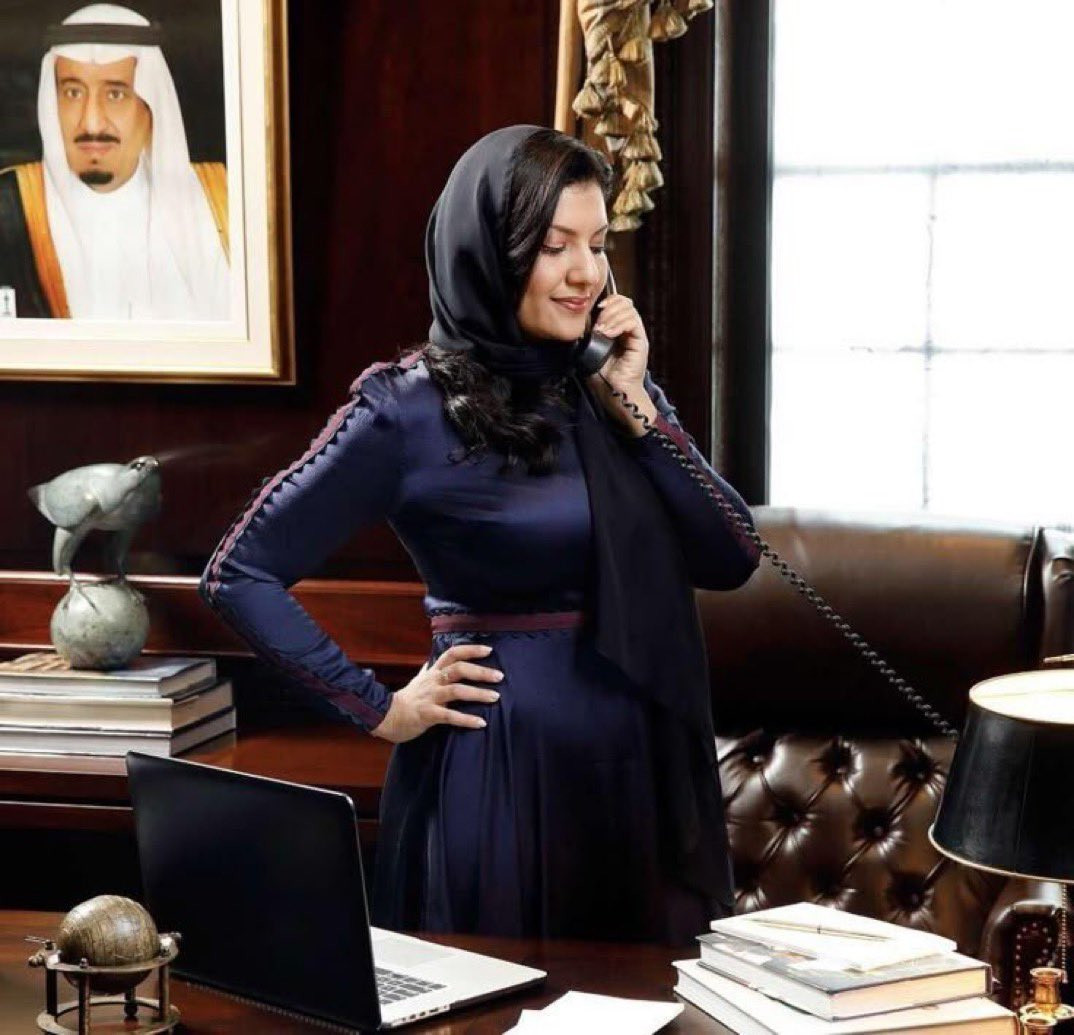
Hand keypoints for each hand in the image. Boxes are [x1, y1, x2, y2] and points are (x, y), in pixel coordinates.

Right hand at [370, 643, 501, 743]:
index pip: (452, 654)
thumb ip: (428, 670)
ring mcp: (430, 697)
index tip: (489, 650)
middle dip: (480, 671)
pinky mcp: (428, 714)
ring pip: (457, 690)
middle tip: (499, 676)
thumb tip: (432, 659)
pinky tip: (481, 723)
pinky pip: (450, 716)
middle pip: (458, 669)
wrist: (386, 717)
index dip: (471, 650)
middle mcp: (433, 681)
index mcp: (433, 672)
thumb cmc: (406, 699)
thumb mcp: (418, 680)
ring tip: (495, 697)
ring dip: (478, 693)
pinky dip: (467, 719)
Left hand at [587, 292, 648, 390]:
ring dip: (612, 317)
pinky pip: (633, 323)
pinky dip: (619, 324)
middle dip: (609, 308)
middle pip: (625, 303)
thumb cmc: (603, 377)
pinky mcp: (641, 343)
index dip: (608, 301)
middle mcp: (630, 330)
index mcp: (619, 329)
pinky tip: (609, 333)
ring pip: (629, 310)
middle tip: (597, 323)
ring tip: (601, 330)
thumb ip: (589, 334)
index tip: (595, 308)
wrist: (614, 393)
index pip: (618, 304)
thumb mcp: (591, 350)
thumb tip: (580, 320)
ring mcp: (636, 336)